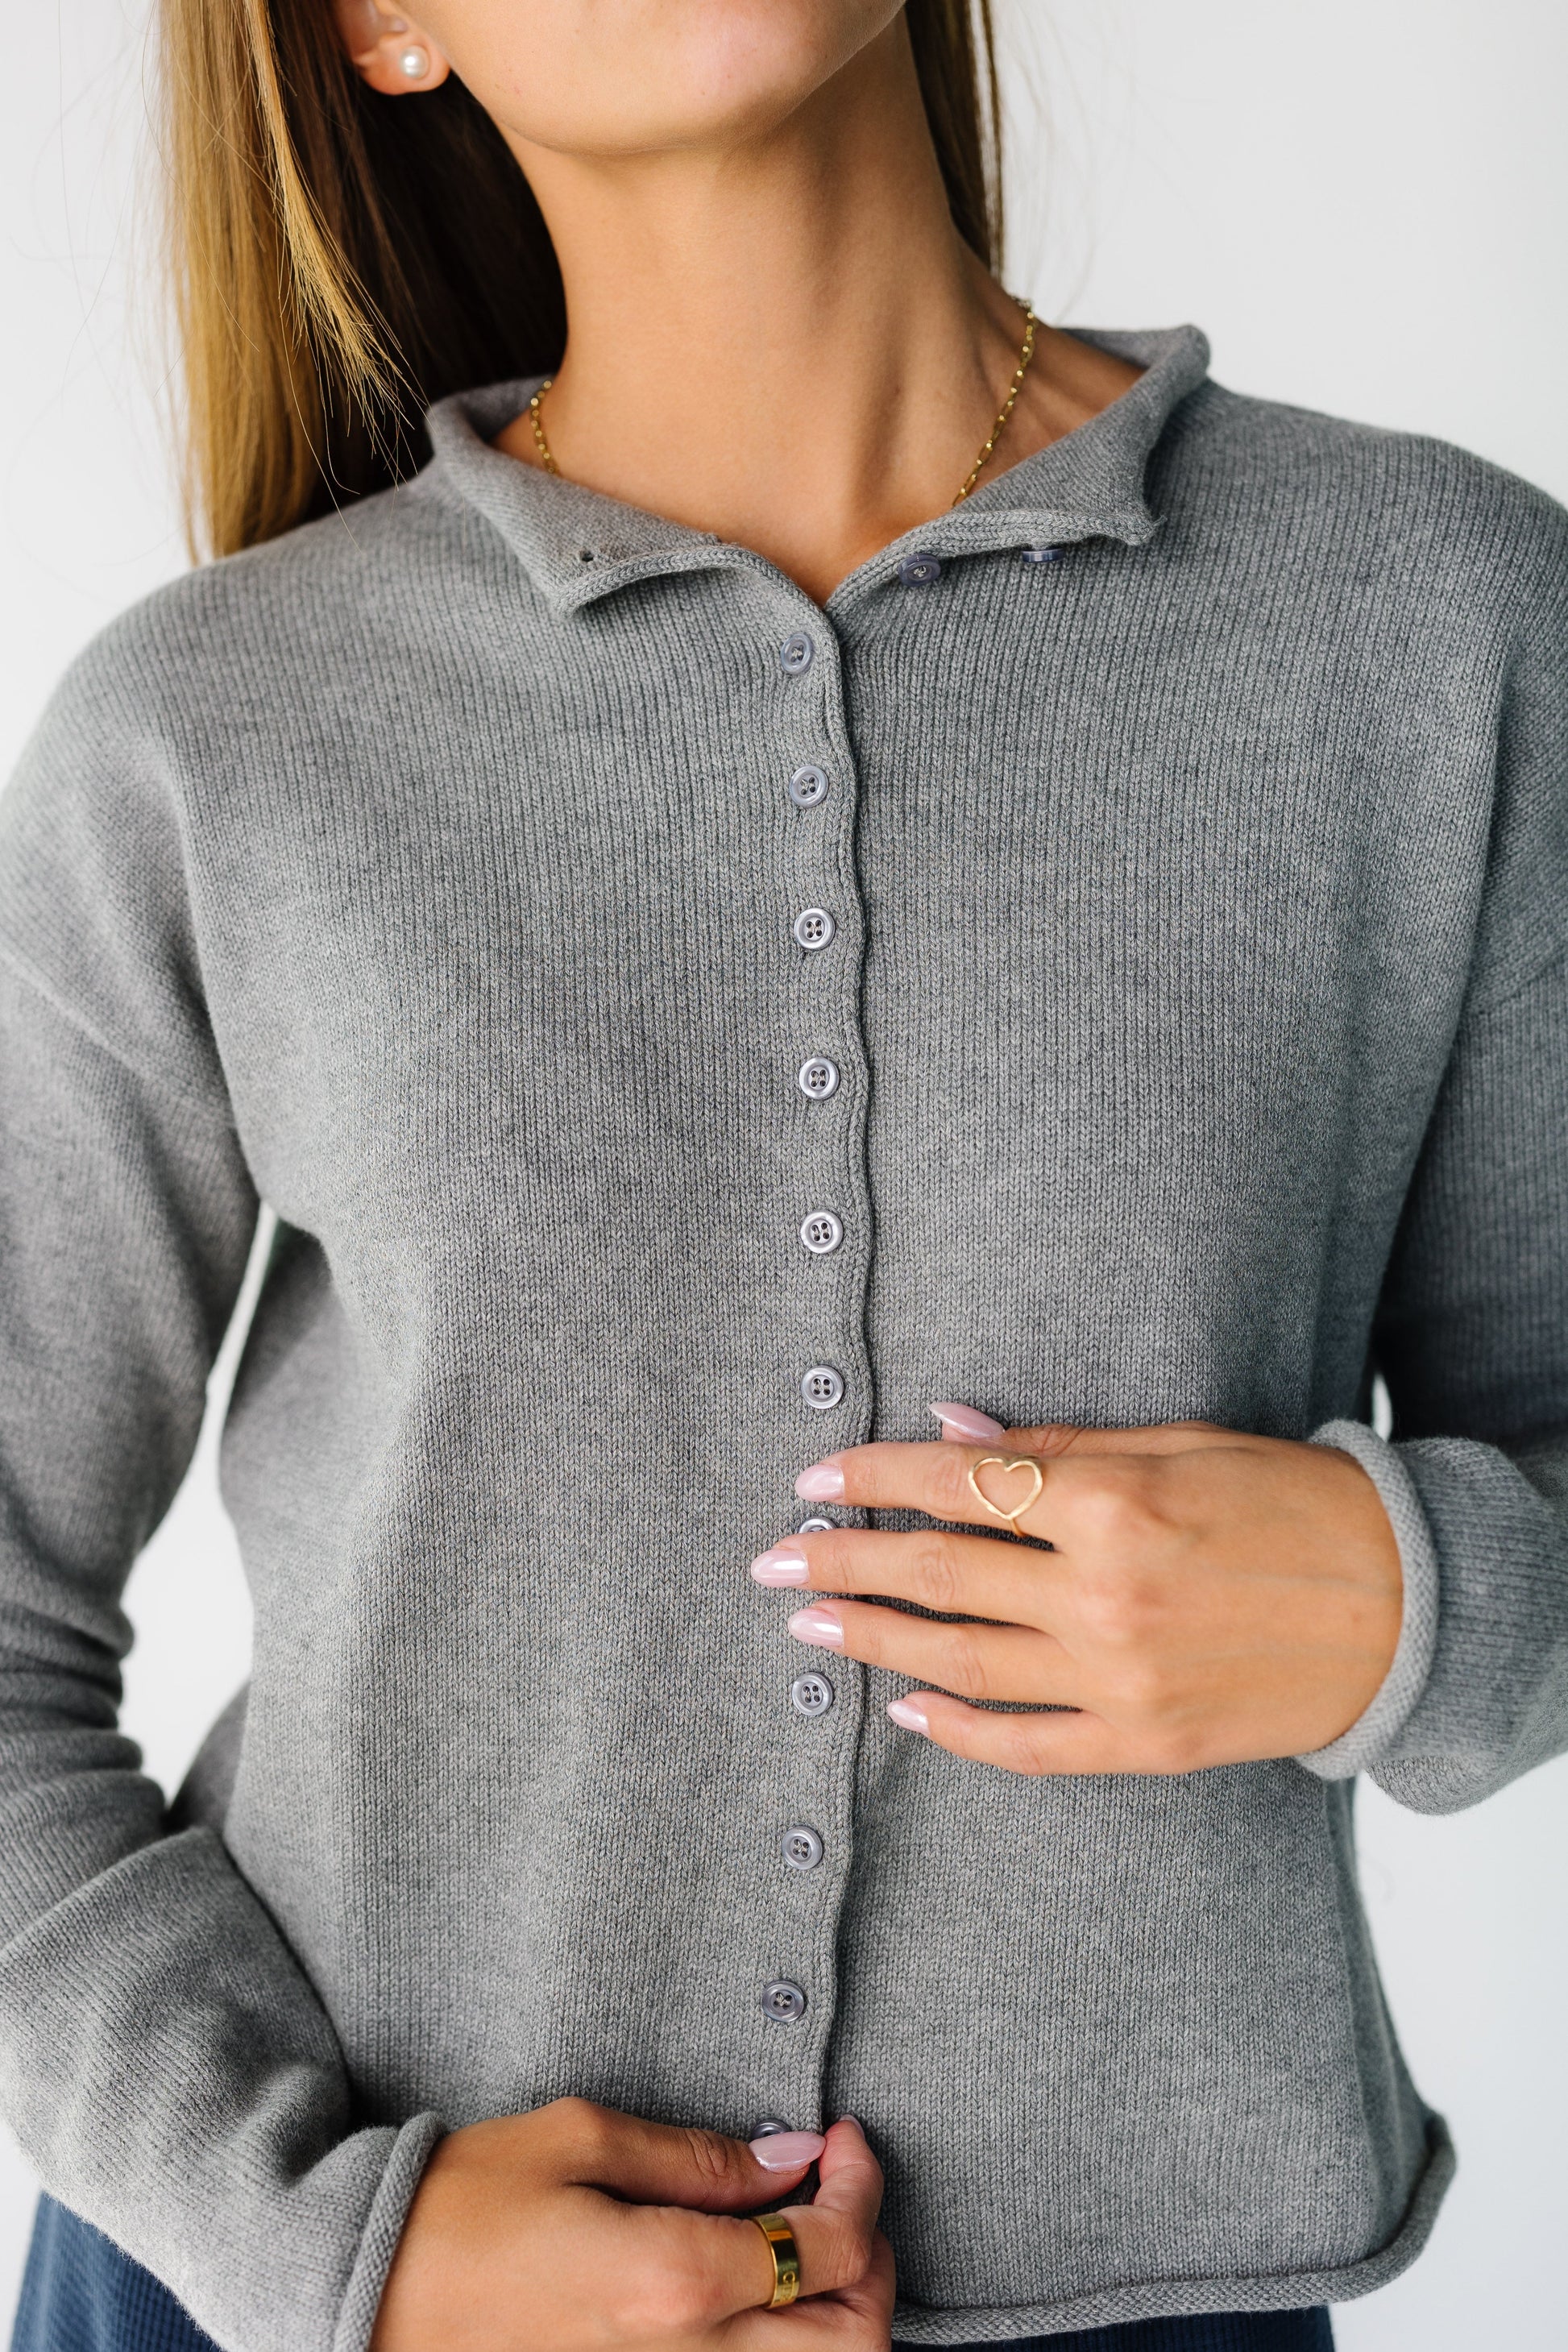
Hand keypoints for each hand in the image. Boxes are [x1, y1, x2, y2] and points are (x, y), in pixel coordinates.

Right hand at [370, 2105, 890, 2351]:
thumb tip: (792, 2158)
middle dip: (872, 2261)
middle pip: (853, 2343)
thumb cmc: (465, 2205)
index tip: (843, 2138)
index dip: (861, 2186)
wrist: (368, 2293)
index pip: (832, 2249)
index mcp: (674, 2282)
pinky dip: (784, 2348)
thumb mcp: (582, 2140)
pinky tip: (758, 2292)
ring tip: (811, 2241)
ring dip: (841, 2314)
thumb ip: (700, 2157)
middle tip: (843, 2194)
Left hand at [753, 1416, 1401, 1774]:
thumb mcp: (1177, 1444)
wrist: (1401, 1607)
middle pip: (939, 1575)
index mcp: (1113, 1504)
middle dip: (842, 1562)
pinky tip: (906, 1711)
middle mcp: (1103, 1596)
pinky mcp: (1144, 1744)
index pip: (957, 1488)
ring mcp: (1120, 1680)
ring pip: (961, 1663)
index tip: (813, 1479)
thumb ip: (1056, 1450)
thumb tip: (948, 1436)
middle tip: (771, 1560)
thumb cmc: (1290, 1504)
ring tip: (809, 1625)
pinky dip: (959, 1731)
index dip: (873, 1480)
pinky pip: (1026, 1746)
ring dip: (875, 1640)